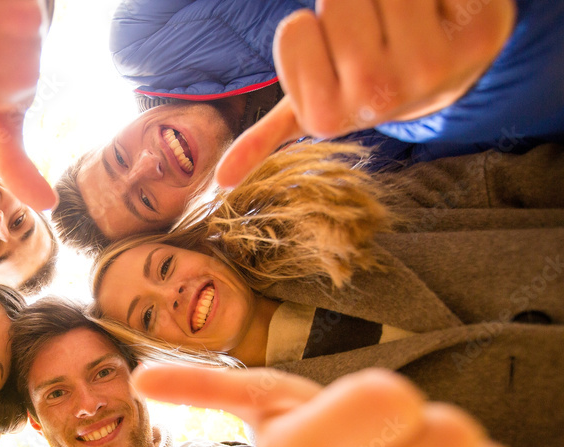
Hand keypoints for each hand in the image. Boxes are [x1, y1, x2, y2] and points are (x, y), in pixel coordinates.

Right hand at [216, 0, 516, 187]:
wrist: (450, 73)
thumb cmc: (370, 78)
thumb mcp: (315, 110)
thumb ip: (267, 138)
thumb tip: (220, 181)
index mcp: (327, 116)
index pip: (294, 30)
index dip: (312, 30)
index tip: (332, 58)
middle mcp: (377, 98)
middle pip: (337, 0)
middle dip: (352, 3)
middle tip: (372, 31)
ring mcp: (427, 68)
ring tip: (403, 18)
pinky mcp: (473, 35)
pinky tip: (440, 11)